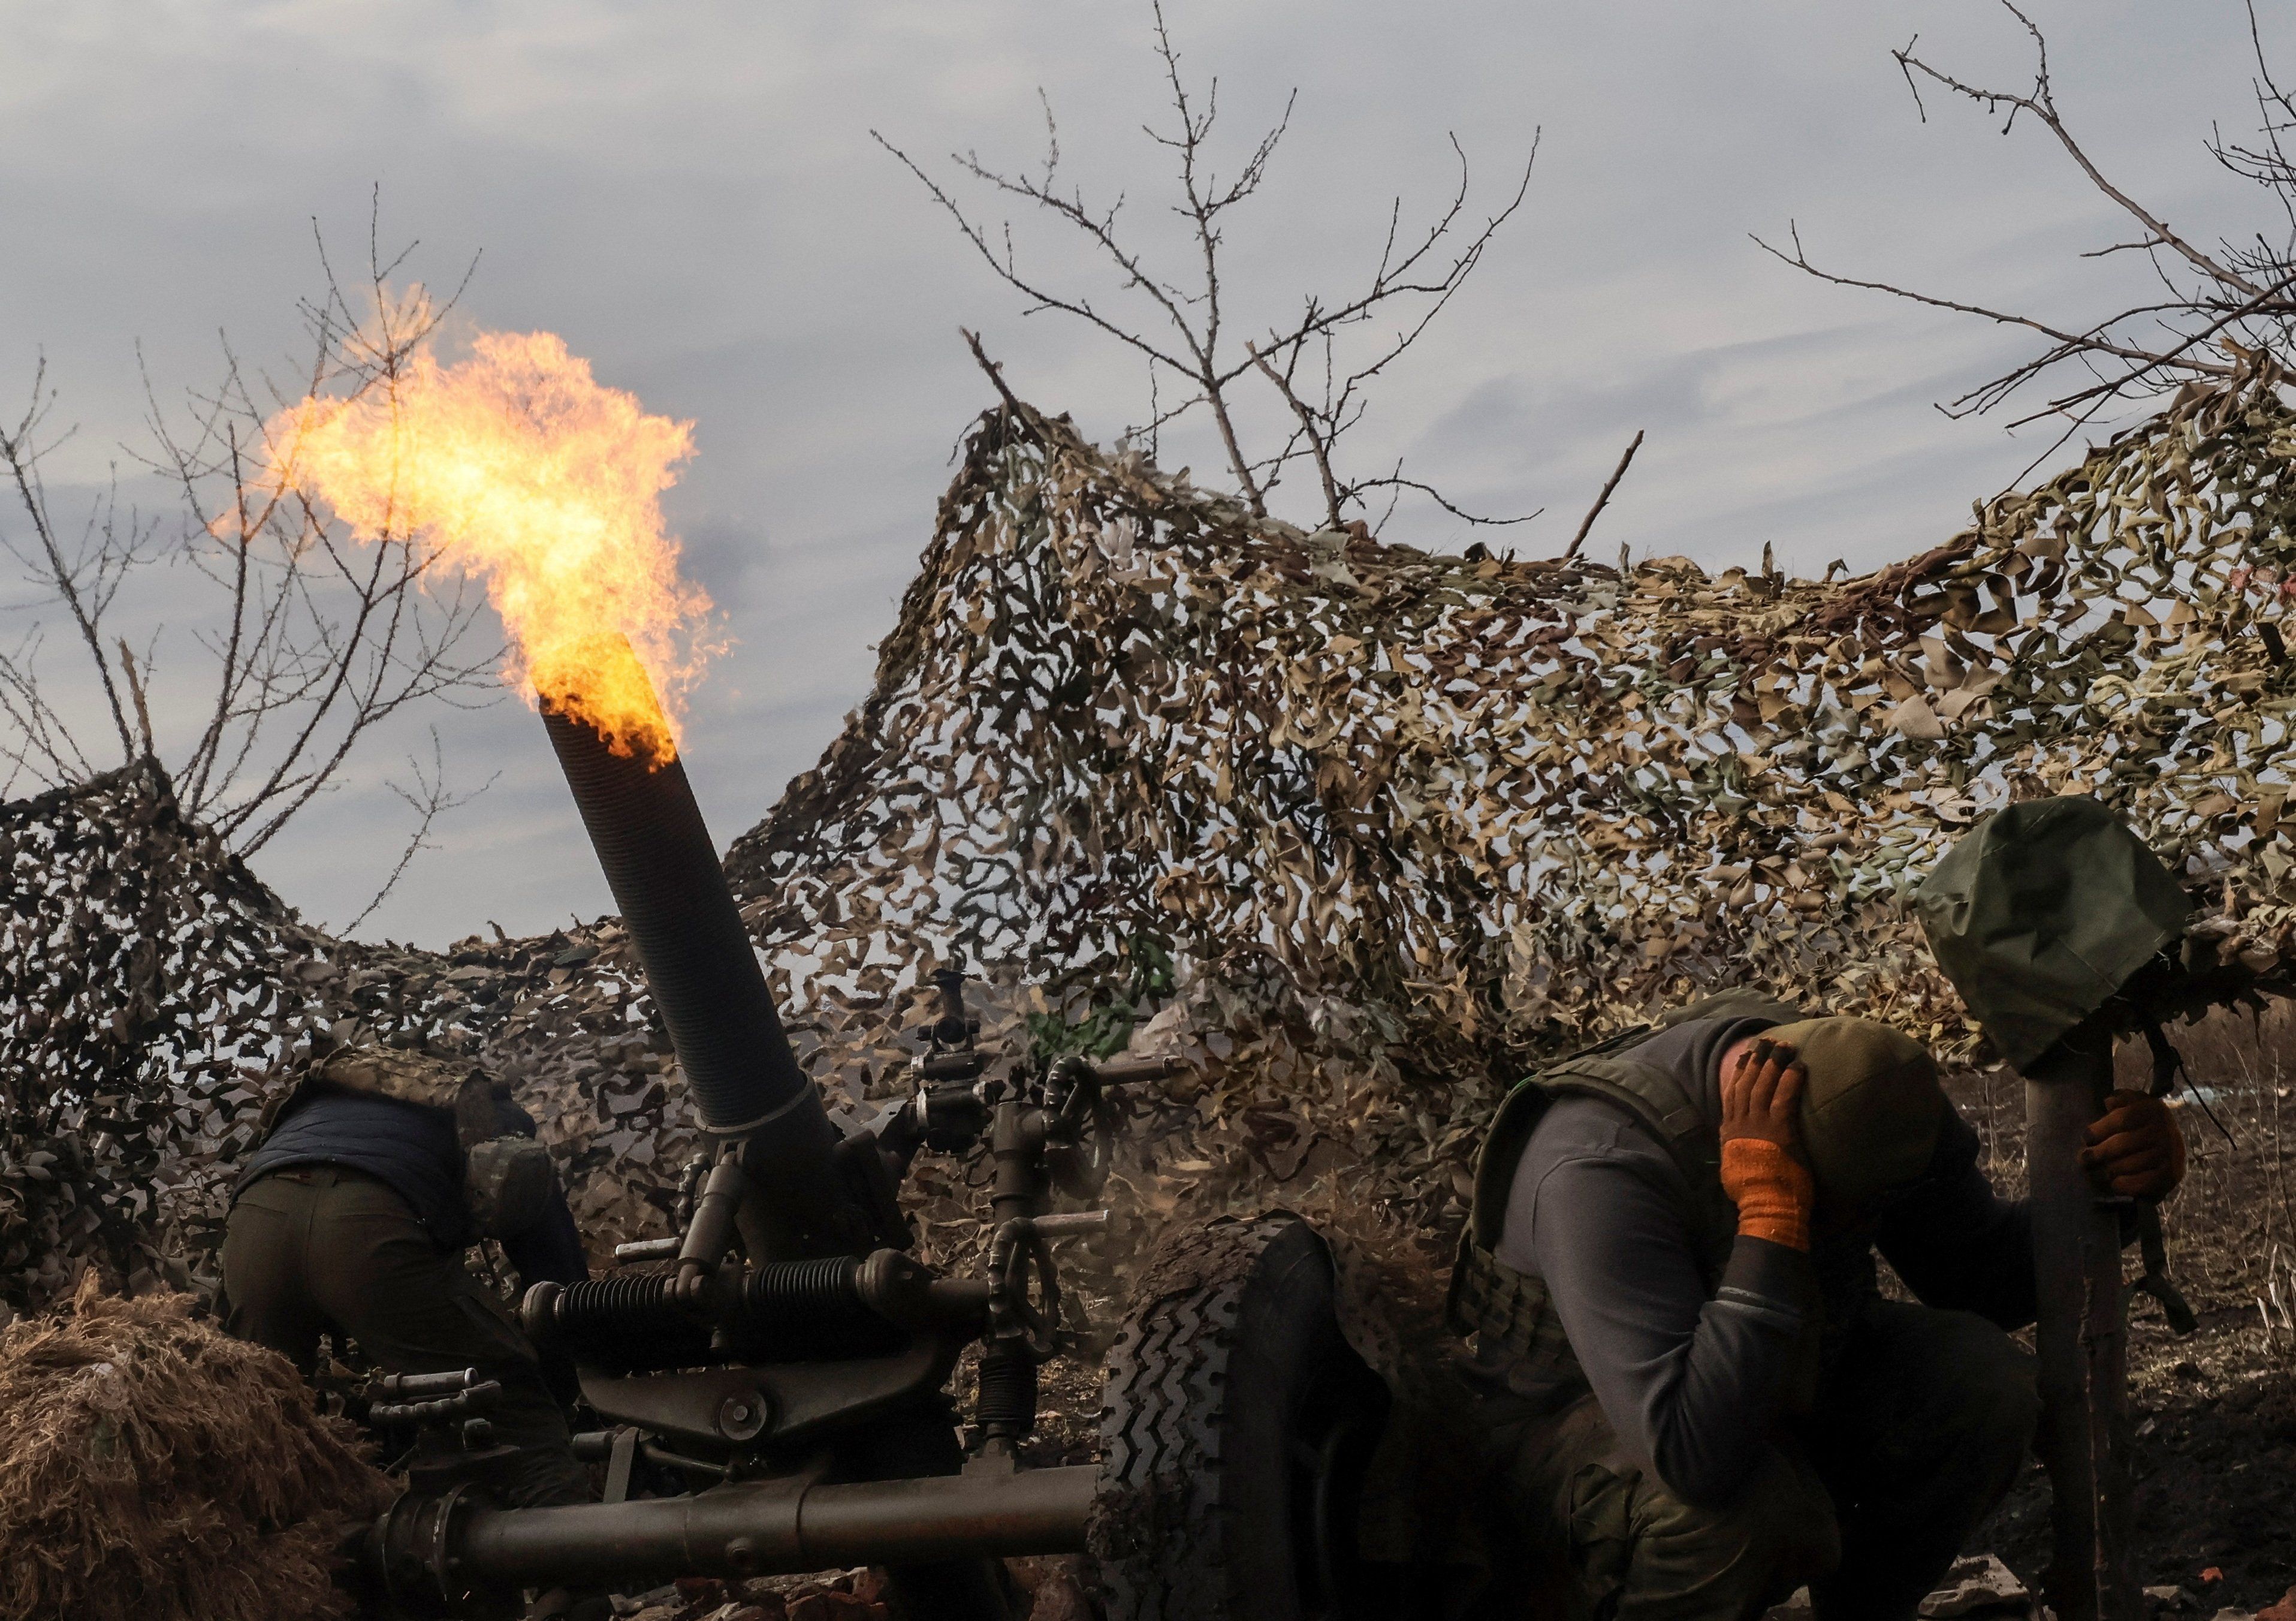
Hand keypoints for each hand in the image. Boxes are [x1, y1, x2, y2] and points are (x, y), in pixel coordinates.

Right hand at [1718, 1038, 1813, 1250]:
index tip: (1746, 1055)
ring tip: (1785, 1046)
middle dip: (1758, 1060)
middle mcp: (1741, 1123)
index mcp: (1730, 1131)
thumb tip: (1735, 1143)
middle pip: (1748, 1083)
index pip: (1732, 1093)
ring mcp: (1759, 1125)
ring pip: (1764, 1086)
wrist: (1764, 1206)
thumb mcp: (1734, 1167)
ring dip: (1775, 1063)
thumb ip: (1735, 1148)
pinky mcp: (1779, 1130)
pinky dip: (1791, 1080)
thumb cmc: (1753, 1193)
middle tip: (1767, 1042)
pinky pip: (1784, 1098)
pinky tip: (1799, 1067)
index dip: (1740, 1072)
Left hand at [2080, 1090, 2186, 1199]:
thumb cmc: (2141, 1124)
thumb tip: (2109, 1102)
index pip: (2121, 1118)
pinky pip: (2142, 1183)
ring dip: (2105, 1172)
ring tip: (2090, 1175)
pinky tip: (2113, 1184)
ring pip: (2128, 1165)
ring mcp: (2169, 1154)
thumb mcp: (2134, 1104)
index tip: (2086, 1138)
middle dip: (2097, 1153)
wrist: (2172, 1148)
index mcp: (2152, 1109)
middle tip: (2082, 1159)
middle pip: (2122, 1144)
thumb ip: (2121, 1099)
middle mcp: (2164, 1130)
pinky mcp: (2171, 1175)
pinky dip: (2125, 1185)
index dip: (2100, 1129)